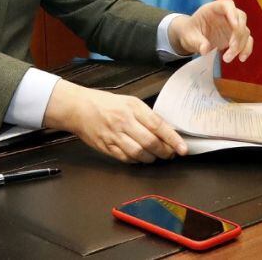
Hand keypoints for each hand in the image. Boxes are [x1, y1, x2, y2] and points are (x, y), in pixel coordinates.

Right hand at [43, 80, 186, 162]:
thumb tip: (165, 131)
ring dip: (151, 158)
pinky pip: (126, 158)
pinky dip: (136, 161)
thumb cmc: (105, 103)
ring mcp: (114, 136)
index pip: (158, 125)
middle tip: (171, 153)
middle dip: (164, 151)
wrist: (78, 108)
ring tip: (156, 156)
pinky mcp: (106, 147)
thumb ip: (146, 116)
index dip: (173, 139)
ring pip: (139, 154)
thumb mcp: (129, 102)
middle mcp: (124, 122)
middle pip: (150, 142)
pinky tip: (140, 157)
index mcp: (132, 108)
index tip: (183, 148)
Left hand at [167, 0, 252, 62]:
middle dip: (238, 34)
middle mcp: (226, 14)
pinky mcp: (237, 36)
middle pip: (240, 18)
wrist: (193, 37)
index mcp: (213, 9)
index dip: (233, 13)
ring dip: (240, 45)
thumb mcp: (189, 36)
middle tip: (231, 48)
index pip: (227, 5)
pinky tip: (241, 58)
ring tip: (227, 58)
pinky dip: (246, 49)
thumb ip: (197, 42)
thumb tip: (205, 50)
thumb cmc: (190, 32)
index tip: (235, 26)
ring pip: (245, 31)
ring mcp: (233, 25)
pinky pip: (247, 40)